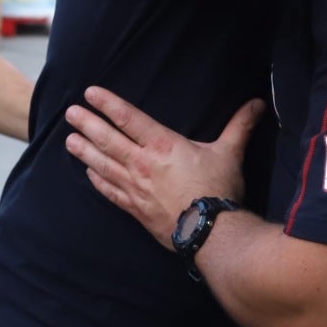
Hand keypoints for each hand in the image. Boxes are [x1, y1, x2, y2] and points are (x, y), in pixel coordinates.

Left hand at [64, 87, 258, 248]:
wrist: (211, 233)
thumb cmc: (219, 190)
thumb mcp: (230, 152)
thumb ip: (240, 125)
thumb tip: (257, 103)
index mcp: (163, 145)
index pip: (129, 119)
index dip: (108, 104)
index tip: (89, 93)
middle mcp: (143, 164)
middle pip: (108, 140)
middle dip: (87, 124)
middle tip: (69, 113)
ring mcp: (136, 188)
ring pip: (103, 165)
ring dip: (84, 151)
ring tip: (69, 140)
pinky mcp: (136, 209)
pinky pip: (111, 192)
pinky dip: (98, 182)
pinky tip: (89, 174)